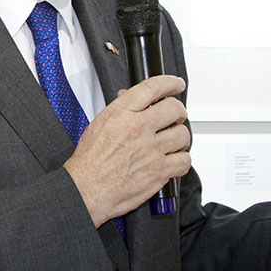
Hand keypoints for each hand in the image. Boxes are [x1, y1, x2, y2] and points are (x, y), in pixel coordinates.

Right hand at [64, 75, 190, 226]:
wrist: (86, 188)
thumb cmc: (90, 160)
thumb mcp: (100, 123)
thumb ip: (121, 110)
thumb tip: (131, 97)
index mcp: (122, 114)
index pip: (153, 88)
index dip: (170, 83)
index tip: (176, 85)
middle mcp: (139, 129)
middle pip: (174, 109)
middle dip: (177, 112)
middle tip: (174, 117)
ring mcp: (151, 150)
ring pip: (183, 135)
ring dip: (180, 137)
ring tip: (172, 141)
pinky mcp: (159, 171)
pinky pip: (184, 161)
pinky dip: (181, 160)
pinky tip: (173, 159)